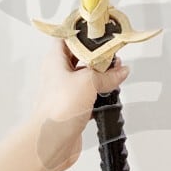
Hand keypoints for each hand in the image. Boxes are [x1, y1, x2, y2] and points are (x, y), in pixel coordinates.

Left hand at [29, 39, 129, 170]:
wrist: (51, 142)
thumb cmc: (58, 109)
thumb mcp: (88, 82)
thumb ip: (106, 75)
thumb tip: (120, 70)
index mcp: (55, 60)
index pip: (67, 37)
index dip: (82, 32)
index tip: (99, 29)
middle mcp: (58, 74)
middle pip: (79, 57)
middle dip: (97, 55)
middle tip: (114, 53)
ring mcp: (65, 92)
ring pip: (85, 77)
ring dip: (101, 75)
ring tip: (116, 73)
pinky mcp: (73, 108)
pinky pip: (89, 96)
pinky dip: (100, 94)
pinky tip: (111, 94)